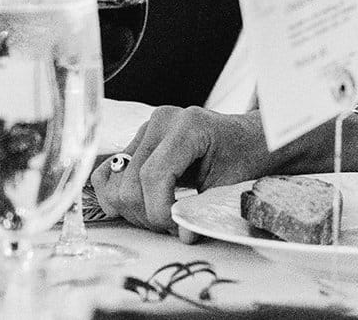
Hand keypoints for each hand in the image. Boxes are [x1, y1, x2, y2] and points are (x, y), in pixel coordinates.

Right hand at [90, 106, 271, 231]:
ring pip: (115, 183)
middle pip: (131, 184)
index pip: (153, 176)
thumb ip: (202, 210)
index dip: (159, 211)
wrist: (249, 139)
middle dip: (150, 216)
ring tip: (163, 214)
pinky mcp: (137, 141)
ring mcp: (145, 130)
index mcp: (187, 126)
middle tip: (176, 225)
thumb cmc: (244, 156)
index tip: (177, 228)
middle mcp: (160, 122)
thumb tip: (182, 235)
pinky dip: (117, 195)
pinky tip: (141, 205)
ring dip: (135, 210)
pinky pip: (108, 172)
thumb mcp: (228, 184)